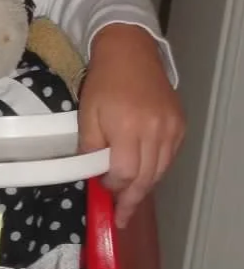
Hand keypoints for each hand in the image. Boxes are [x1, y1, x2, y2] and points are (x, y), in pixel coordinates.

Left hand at [78, 24, 184, 228]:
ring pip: (160, 170)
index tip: (103, 189)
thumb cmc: (103, 82)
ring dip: (145, 187)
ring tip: (131, 201)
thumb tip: (93, 174)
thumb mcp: (87, 113)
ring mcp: (171, 128)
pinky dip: (156, 169)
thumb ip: (91, 146)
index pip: (125, 173)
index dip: (113, 186)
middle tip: (121, 216)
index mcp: (128, 127)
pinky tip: (144, 175)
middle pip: (146, 177)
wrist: (130, 52)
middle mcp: (154, 130)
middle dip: (131, 199)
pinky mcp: (180, 125)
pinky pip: (169, 157)